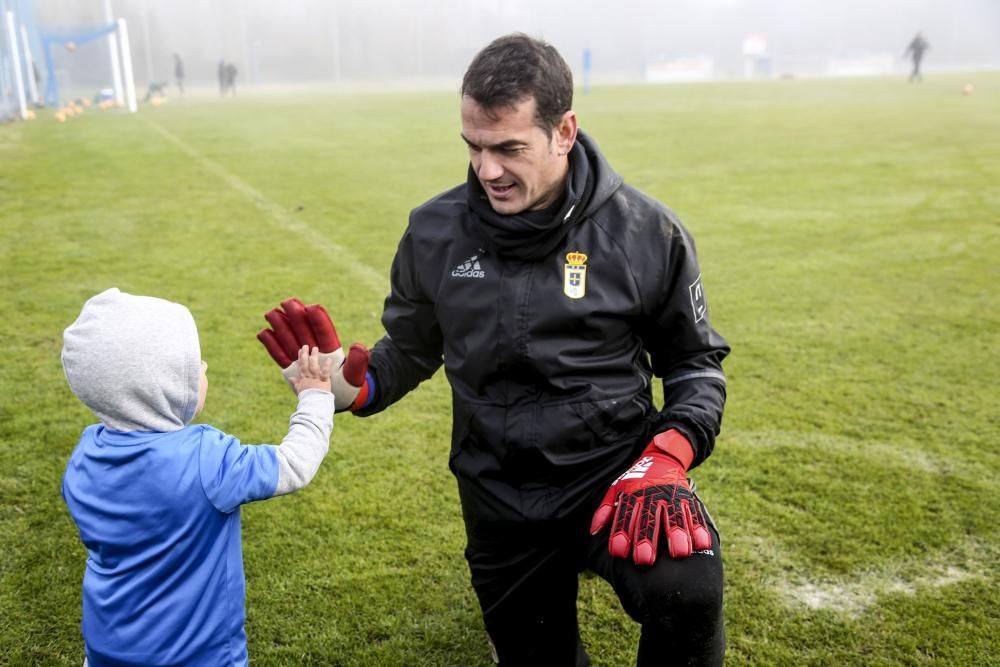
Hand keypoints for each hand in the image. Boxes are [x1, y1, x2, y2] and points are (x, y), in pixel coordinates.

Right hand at [257, 297, 370, 410]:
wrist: (335, 403)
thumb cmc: (347, 387)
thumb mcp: (354, 376)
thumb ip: (357, 362)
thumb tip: (359, 346)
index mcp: (331, 351)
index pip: (324, 332)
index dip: (318, 320)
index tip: (312, 307)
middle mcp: (315, 352)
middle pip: (304, 330)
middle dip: (296, 316)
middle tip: (287, 301)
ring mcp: (302, 361)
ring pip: (289, 340)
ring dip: (281, 326)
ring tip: (271, 313)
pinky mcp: (292, 370)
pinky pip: (280, 355)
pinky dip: (272, 344)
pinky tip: (264, 332)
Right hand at [290, 345, 332, 394]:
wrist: (313, 406)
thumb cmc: (307, 399)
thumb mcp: (299, 391)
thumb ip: (296, 383)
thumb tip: (291, 378)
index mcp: (303, 380)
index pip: (301, 367)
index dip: (300, 358)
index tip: (300, 350)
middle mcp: (308, 378)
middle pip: (306, 365)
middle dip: (305, 355)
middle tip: (306, 346)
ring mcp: (316, 380)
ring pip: (313, 367)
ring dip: (314, 357)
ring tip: (315, 348)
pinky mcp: (324, 383)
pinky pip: (325, 374)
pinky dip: (326, 366)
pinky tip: (329, 359)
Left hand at [590, 429, 711, 564]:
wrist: (661, 457)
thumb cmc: (635, 480)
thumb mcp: (617, 489)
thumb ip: (606, 510)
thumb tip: (594, 531)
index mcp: (632, 495)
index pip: (624, 516)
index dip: (620, 533)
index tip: (619, 552)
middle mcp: (651, 496)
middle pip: (649, 519)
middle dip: (646, 539)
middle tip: (644, 560)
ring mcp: (671, 497)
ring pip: (674, 517)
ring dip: (677, 535)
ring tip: (679, 553)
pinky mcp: (687, 498)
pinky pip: (694, 513)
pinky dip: (698, 528)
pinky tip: (702, 544)